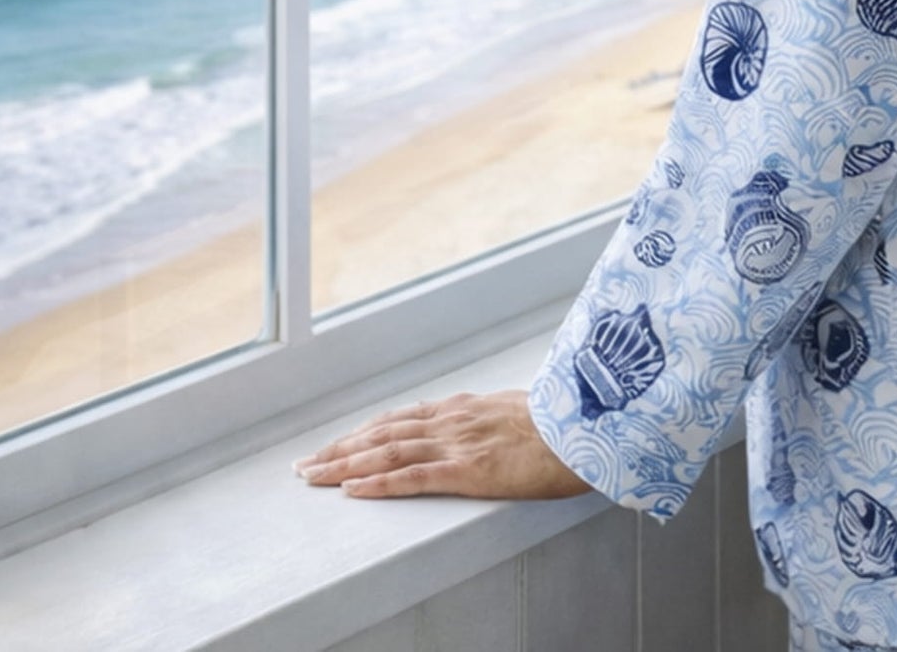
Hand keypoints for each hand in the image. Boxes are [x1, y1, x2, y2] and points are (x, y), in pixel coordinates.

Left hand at [293, 387, 593, 500]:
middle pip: (383, 434)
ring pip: (388, 453)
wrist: (591, 426)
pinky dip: (379, 485)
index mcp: (466, 407)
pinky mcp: (470, 469)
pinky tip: (353, 491)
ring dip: (345, 466)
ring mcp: (460, 443)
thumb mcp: (522, 412)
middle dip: (341, 449)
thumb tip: (488, 425)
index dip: (365, 432)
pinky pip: (414, 478)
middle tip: (305, 465)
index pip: (401, 419)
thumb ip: (494, 419)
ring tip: (313, 477)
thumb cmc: (565, 422)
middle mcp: (454, 420)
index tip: (337, 443)